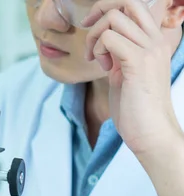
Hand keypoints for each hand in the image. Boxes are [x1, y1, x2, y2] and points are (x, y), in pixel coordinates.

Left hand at [82, 0, 181, 154]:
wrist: (151, 133)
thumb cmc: (136, 109)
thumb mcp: (125, 74)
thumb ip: (119, 55)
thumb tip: (104, 43)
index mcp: (154, 41)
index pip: (135, 6)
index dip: (109, 10)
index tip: (93, 29)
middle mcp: (155, 40)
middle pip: (126, 2)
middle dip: (99, 13)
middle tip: (90, 37)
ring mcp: (149, 49)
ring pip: (113, 18)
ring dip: (95, 37)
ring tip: (97, 60)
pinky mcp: (137, 62)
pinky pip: (109, 38)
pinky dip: (98, 50)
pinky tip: (103, 69)